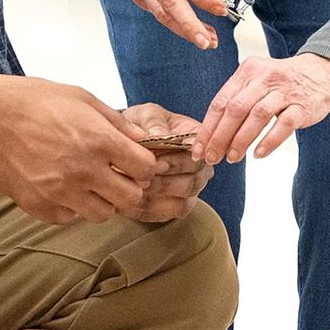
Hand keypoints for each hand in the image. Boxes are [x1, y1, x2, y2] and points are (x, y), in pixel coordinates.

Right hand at [0, 76, 157, 223]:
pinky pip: (70, 219)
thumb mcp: (80, 97)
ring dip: (101, 200)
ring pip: (102, 214)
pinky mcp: (38, 207)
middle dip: (127, 187)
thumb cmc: (30, 100)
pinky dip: (71, 207)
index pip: (146, 169)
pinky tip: (61, 188)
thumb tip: (142, 139)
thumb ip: (116, 121)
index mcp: (98, 140)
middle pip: (130, 198)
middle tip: (113, 175)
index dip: (143, 165)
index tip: (132, 161)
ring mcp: (60, 192)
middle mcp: (83, 170)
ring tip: (85, 182)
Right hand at [117, 0, 229, 51]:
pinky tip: (189, 30)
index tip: (220, 10)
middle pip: (169, 1)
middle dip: (190, 25)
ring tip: (205, 40)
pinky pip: (156, 13)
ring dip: (184, 30)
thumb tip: (213, 3)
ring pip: (161, 13)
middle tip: (207, 41)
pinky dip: (174, 24)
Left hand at [121, 102, 213, 220]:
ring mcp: (191, 188)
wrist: (128, 142)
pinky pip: (168, 214)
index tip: (155, 161)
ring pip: (183, 202)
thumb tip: (158, 136)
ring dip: (156, 197)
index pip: (199, 156)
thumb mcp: (146, 114)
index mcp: (199, 141)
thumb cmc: (142, 125)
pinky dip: (149, 210)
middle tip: (140, 178)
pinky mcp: (177, 206)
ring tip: (133, 188)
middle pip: (193, 182)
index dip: (177, 162)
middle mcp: (200, 167)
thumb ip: (153, 122)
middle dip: (165, 182)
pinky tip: (129, 201)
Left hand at [193, 56, 329, 164]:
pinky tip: (258, 153)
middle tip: (212, 158)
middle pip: (235, 109)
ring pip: (257, 115)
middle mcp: (264, 78)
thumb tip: (211, 134)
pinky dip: (269, 141)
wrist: (322, 72)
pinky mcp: (302, 106)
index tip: (198, 150)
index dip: (207, 128)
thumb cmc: (282, 83)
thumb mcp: (256, 81)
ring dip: (241, 140)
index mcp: (247, 72)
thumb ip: (236, 100)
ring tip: (233, 158)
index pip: (220, 102)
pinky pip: (284, 124)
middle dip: (220, 137)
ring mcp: (284, 91)